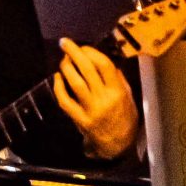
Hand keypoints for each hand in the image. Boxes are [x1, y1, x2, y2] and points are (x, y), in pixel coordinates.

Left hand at [56, 38, 138, 158]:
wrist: (118, 142)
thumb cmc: (125, 115)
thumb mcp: (128, 95)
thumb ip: (117, 79)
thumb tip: (103, 59)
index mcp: (118, 91)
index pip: (104, 66)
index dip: (91, 53)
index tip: (83, 46)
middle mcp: (104, 99)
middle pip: (87, 71)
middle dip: (74, 54)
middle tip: (64, 43)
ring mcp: (90, 109)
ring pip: (75, 83)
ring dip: (66, 68)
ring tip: (63, 59)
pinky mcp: (79, 118)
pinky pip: (65, 101)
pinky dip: (59, 87)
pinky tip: (57, 77)